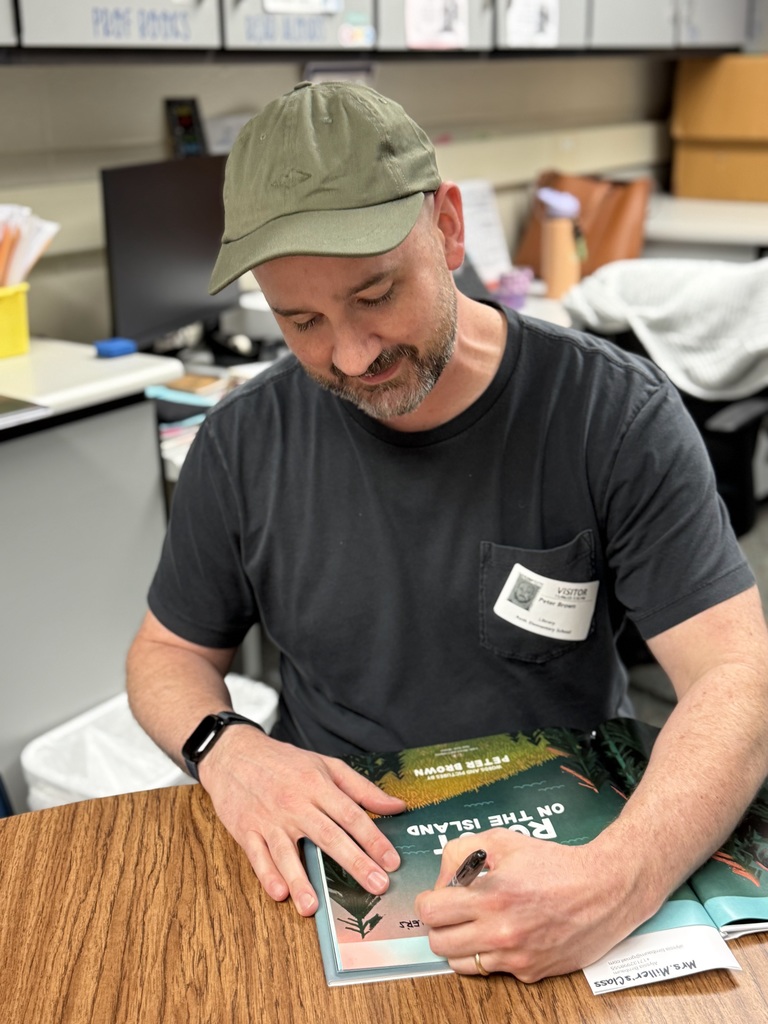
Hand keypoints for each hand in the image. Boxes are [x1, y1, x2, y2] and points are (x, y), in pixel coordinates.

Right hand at [198, 728, 405, 915]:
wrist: (234, 754)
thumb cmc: (284, 761)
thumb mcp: (325, 765)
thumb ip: (361, 788)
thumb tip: (396, 806)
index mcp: (317, 785)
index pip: (351, 815)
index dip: (374, 839)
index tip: (392, 861)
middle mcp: (295, 803)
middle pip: (328, 836)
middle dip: (354, 863)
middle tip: (376, 886)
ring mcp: (269, 819)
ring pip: (287, 853)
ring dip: (301, 880)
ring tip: (314, 907)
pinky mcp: (246, 830)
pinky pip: (258, 856)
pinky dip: (267, 875)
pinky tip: (279, 893)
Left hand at [415, 828, 652, 981]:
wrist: (605, 890)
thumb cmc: (557, 863)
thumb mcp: (504, 841)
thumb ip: (464, 852)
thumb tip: (445, 875)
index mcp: (491, 896)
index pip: (431, 912)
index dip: (427, 902)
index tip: (434, 897)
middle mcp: (501, 932)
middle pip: (439, 943)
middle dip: (439, 925)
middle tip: (452, 912)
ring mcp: (516, 957)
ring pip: (461, 964)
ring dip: (460, 944)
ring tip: (474, 924)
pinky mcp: (531, 973)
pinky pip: (494, 970)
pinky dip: (492, 954)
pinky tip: (505, 934)